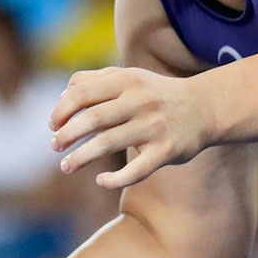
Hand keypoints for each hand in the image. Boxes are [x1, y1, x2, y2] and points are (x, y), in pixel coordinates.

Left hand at [49, 67, 216, 188]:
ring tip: (66, 166)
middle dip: (66, 135)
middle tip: (55, 147)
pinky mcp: (167, 151)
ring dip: (81, 157)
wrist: (206, 107)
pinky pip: (137, 170)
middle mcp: (140, 101)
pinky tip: (100, 181)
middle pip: (92, 119)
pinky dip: (115, 179)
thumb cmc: (155, 94)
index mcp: (126, 80)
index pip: (82, 93)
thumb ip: (94, 80)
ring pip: (108, 143)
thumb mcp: (128, 77)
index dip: (61, 110)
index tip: (52, 125)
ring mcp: (154, 127)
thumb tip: (61, 98)